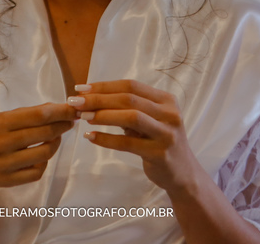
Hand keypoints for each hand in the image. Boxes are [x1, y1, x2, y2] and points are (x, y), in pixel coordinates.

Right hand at [0, 102, 76, 188]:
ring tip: (56, 136)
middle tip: (70, 121)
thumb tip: (58, 108)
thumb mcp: (1, 118)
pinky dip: (44, 162)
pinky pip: (37, 172)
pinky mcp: (7, 181)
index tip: (74, 109)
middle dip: (62, 126)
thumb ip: (28, 114)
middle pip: (43, 133)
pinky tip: (42, 155)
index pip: (38, 116)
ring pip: (44, 154)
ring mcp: (3, 165)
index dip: (60, 112)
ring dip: (55, 143)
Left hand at [75, 79, 203, 194]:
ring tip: (83, 117)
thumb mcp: (150, 120)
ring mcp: (167, 133)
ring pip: (131, 117)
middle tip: (76, 102)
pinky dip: (107, 139)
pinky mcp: (160, 153)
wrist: (183, 174)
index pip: (131, 86)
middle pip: (129, 99)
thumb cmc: (160, 142)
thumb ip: (130, 108)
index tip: (81, 88)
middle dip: (99, 99)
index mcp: (166, 100)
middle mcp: (169, 113)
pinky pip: (128, 143)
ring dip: (103, 115)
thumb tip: (92, 98)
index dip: (105, 86)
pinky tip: (91, 137)